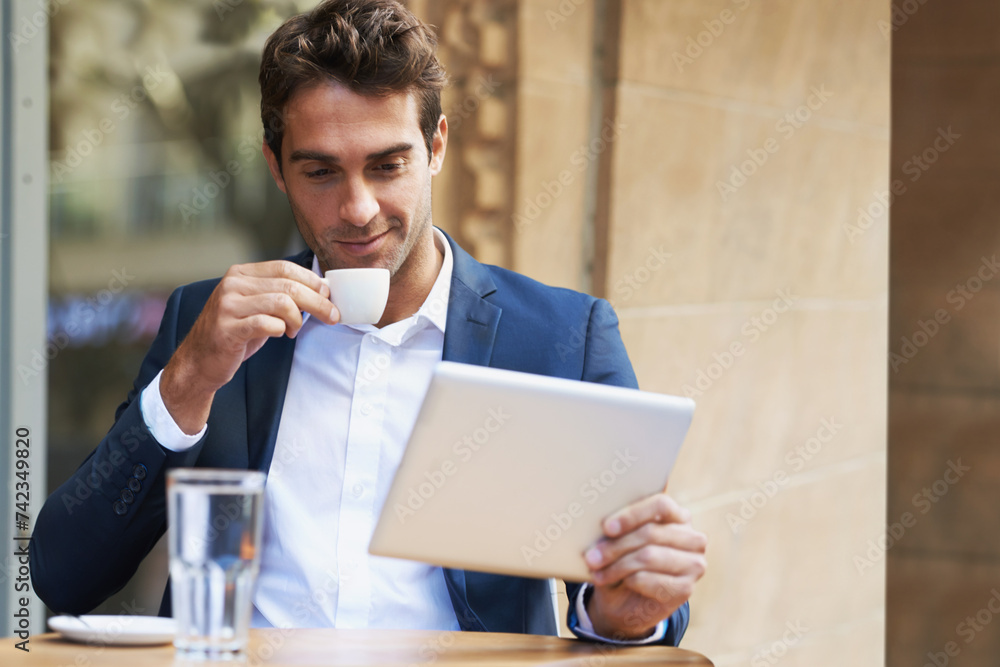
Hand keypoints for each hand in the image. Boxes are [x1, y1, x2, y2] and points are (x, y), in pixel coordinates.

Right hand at [160, 260, 338, 433]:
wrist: (199, 361)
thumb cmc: (233, 334)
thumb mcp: (255, 306)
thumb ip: (278, 294)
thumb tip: (318, 292)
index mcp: (241, 274)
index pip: (285, 268)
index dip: (312, 281)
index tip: (328, 295)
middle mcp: (233, 285)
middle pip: (288, 286)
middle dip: (318, 302)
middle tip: (331, 316)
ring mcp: (228, 306)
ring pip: (282, 303)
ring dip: (298, 319)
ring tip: (294, 330)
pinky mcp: (228, 328)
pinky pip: (268, 324)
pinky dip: (281, 329)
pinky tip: (280, 334)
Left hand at [583, 493, 706, 639]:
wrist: (627, 601)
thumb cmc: (623, 560)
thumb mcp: (620, 539)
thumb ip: (618, 526)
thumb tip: (599, 521)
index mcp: (678, 515)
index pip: (661, 505)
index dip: (632, 514)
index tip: (607, 527)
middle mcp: (692, 537)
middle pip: (650, 533)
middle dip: (616, 546)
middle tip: (591, 557)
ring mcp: (693, 564)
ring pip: (649, 556)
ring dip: (618, 565)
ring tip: (597, 571)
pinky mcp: (686, 589)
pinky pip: (653, 580)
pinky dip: (629, 580)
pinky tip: (616, 582)